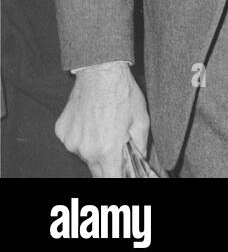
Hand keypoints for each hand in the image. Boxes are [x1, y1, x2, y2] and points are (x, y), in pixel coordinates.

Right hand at [55, 61, 149, 177]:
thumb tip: (140, 161)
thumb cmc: (123, 94)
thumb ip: (140, 147)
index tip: (124, 175)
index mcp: (107, 151)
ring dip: (94, 149)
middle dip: (108, 164)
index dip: (119, 178)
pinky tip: (91, 121)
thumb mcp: (141, 121)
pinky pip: (74, 142)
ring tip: (104, 127)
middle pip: (97, 170)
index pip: (111, 179)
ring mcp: (71, 142)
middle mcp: (85, 151)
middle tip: (116, 149)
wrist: (100, 72)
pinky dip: (82, 137)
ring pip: (84, 155)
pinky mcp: (62, 132)